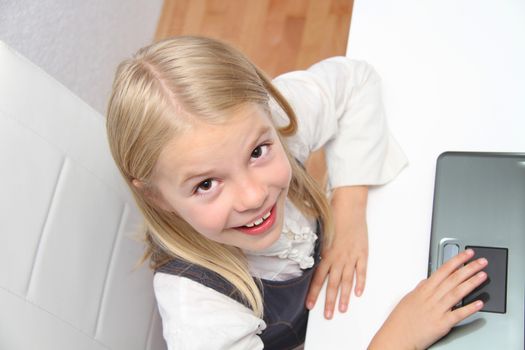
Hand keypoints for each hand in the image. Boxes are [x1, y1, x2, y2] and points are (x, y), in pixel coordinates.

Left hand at [306, 186, 368, 318]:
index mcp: (326, 254)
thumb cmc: (333, 218)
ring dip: (343, 297)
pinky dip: (360, 283)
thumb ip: (319, 251)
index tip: (310, 306)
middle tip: (327, 316)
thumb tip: (313, 263)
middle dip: (328, 302)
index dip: (314, 293)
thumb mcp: (322, 235)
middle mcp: (338, 258)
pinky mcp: (363, 253)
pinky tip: (358, 293)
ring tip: (341, 310)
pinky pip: (362, 271)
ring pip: (346, 281)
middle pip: (332, 284)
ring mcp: (351, 257)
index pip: (318, 279)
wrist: (349, 207)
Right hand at [369, 249, 486, 349]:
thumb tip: (427, 281)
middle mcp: (431, 298)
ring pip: (457, 293)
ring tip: (483, 275)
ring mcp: (437, 310)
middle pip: (453, 279)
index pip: (443, 270)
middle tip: (481, 261)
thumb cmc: (401, 319)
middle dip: (469, 268)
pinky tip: (479, 303)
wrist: (396, 336)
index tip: (467, 254)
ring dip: (471, 283)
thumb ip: (420, 289)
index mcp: (424, 290)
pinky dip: (469, 309)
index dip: (457, 260)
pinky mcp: (442, 324)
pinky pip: (458, 315)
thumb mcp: (409, 298)